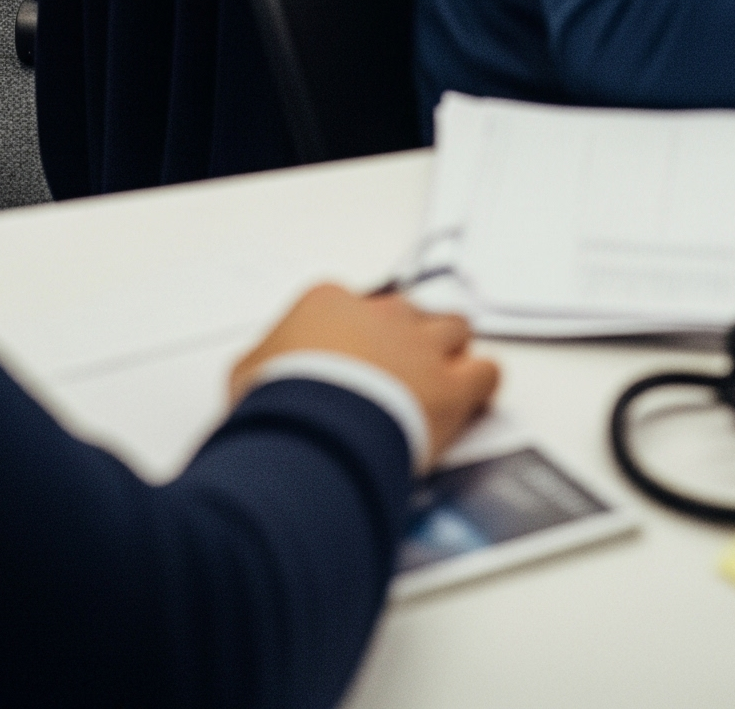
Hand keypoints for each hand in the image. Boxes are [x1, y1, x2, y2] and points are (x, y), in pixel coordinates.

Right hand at [230, 284, 498, 465]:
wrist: (314, 430)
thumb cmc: (278, 400)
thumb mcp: (248, 373)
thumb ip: (264, 365)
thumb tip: (259, 379)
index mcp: (329, 303)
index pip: (352, 308)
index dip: (355, 338)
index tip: (351, 362)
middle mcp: (380, 316)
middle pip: (406, 313)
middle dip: (405, 338)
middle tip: (398, 370)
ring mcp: (419, 348)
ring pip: (453, 329)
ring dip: (450, 349)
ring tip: (442, 375)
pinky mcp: (450, 388)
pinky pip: (485, 372)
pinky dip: (483, 382)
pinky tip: (476, 395)